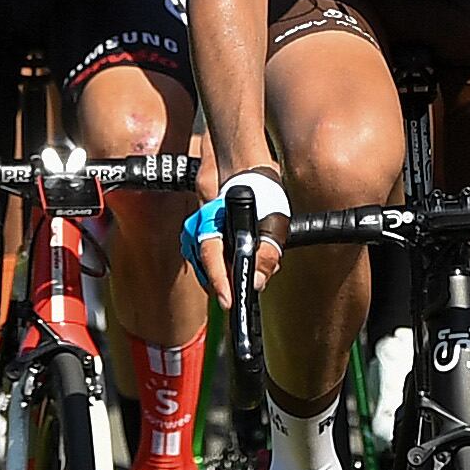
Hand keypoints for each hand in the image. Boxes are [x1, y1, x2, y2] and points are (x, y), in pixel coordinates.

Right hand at [185, 168, 287, 304]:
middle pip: (208, 266)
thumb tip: (256, 283)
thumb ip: (267, 253)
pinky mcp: (199, 231)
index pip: (211, 258)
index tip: (229, 302)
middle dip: (226, 281)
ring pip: (206, 262)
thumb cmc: (263, 189)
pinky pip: (207, 254)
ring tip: (246, 273)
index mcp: (213, 218)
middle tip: (244, 289)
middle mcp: (198, 224)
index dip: (220, 283)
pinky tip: (238, 260)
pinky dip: (222, 263)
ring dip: (225, 272)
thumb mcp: (274, 219)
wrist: (250, 167)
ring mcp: (195, 228)